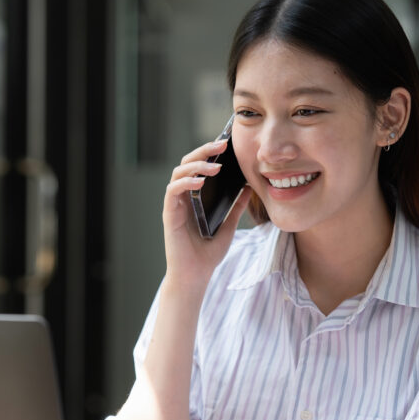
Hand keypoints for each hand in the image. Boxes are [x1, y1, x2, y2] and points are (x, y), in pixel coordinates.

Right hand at [163, 139, 251, 288]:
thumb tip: (249, 187)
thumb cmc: (208, 253)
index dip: (210, 153)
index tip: (228, 144)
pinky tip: (201, 182)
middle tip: (222, 145)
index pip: (200, 166)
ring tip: (216, 166)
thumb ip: (236, 207)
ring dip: (196, 165)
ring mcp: (175, 204)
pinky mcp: (169, 214)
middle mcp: (183, 197)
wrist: (196, 275)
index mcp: (195, 197)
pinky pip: (173, 191)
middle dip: (203, 151)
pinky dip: (186, 183)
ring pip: (179, 172)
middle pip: (187, 163)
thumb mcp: (229, 226)